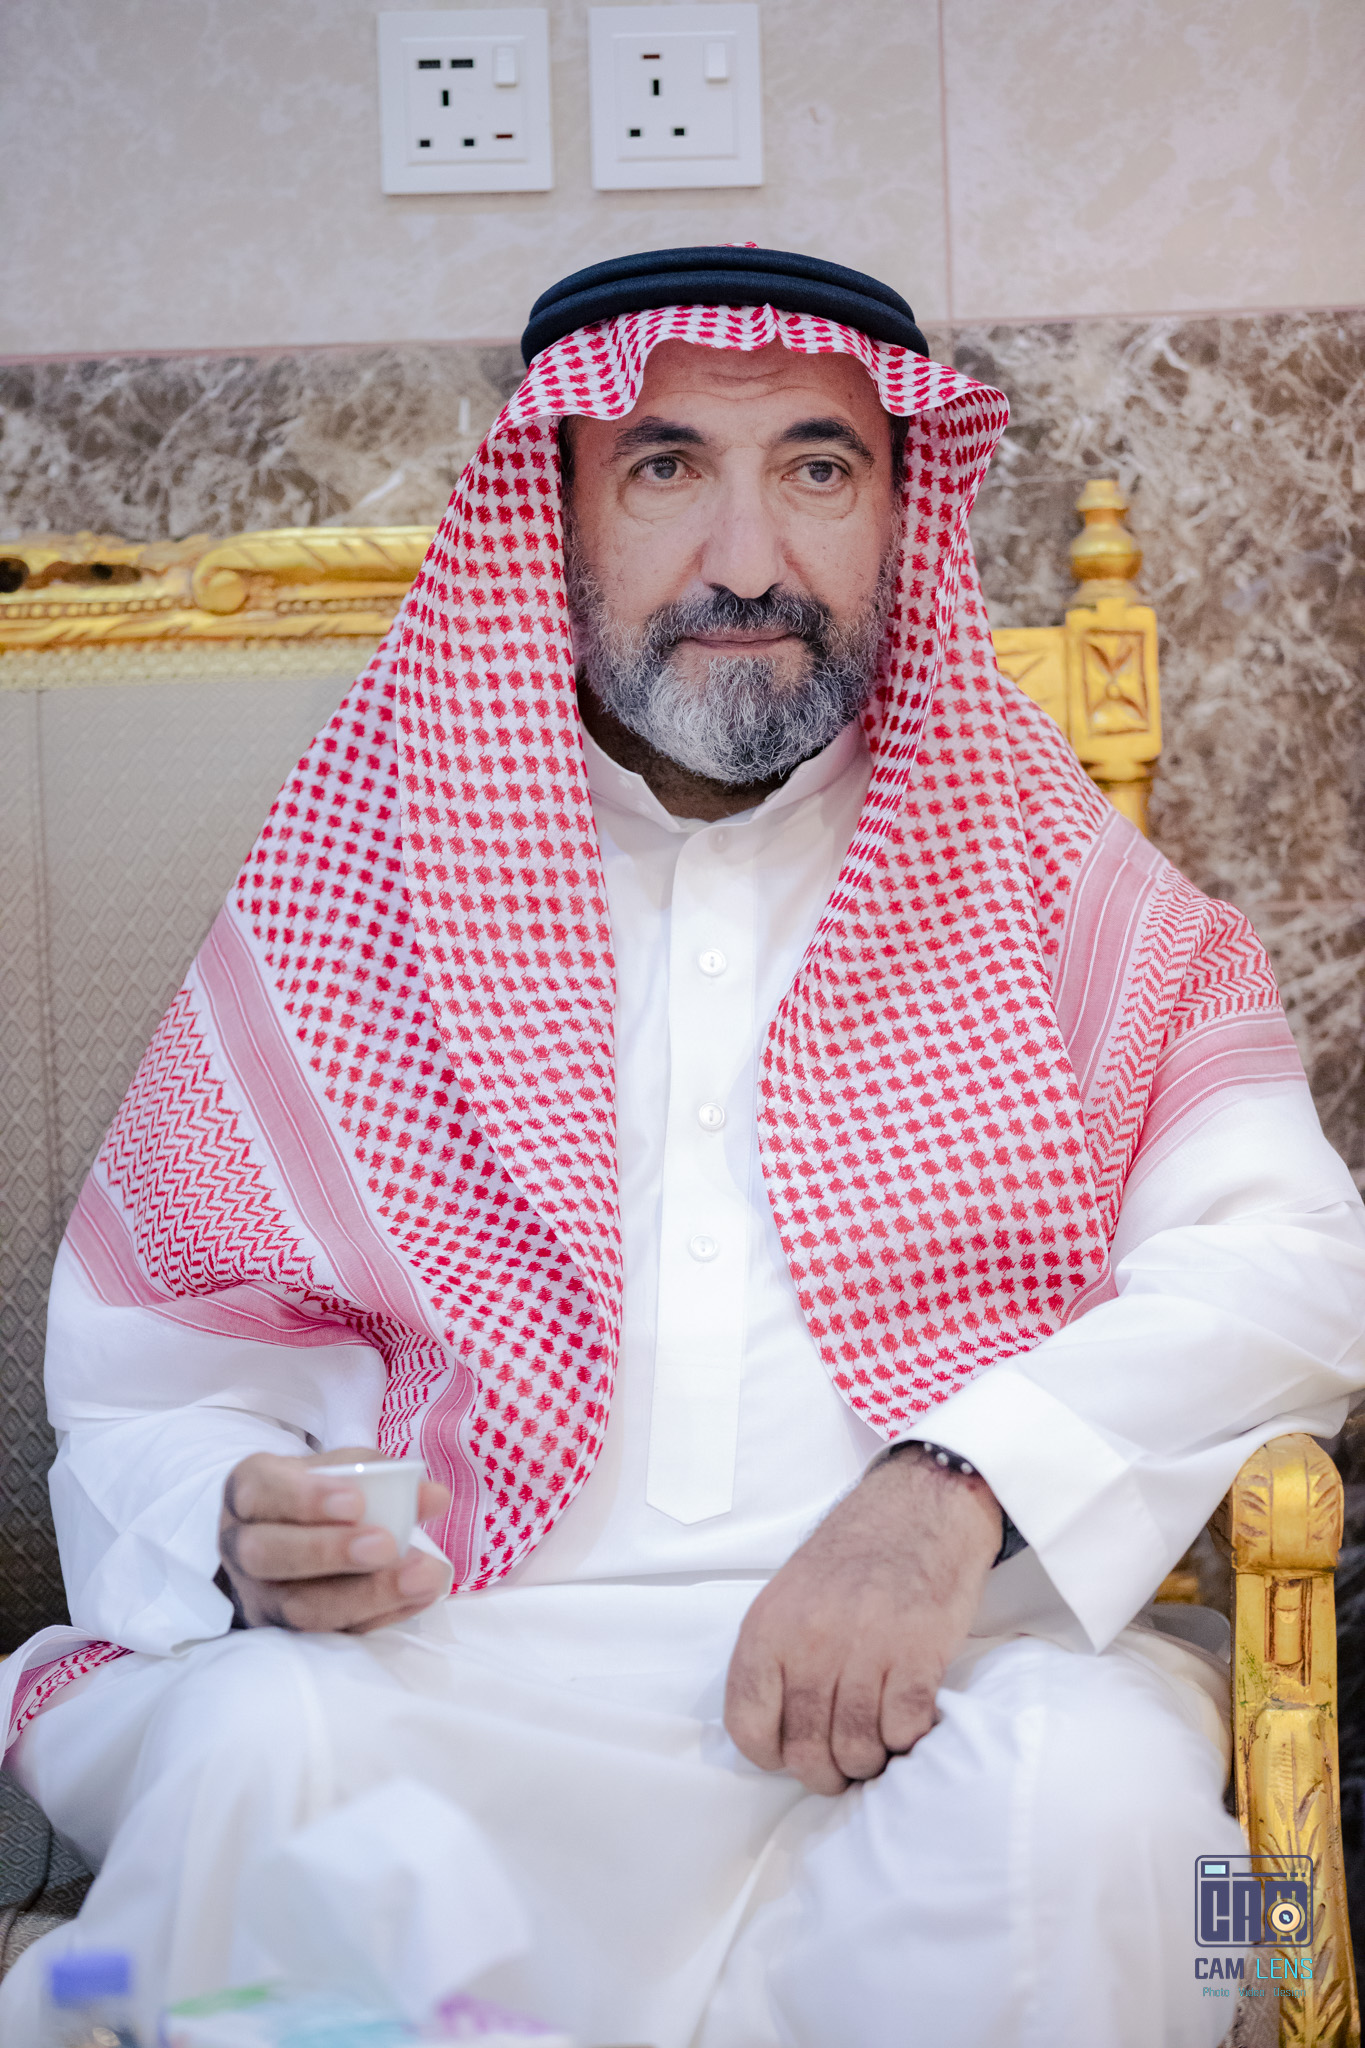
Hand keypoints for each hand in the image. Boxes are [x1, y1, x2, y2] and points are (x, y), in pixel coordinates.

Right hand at [217, 1444, 451, 1633]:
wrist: (288, 1535)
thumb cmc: (316, 1494)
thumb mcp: (339, 1472)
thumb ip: (383, 1477)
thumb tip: (434, 1497)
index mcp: (249, 1492)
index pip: (261, 1493)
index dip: (305, 1499)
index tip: (357, 1501)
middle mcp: (241, 1546)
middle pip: (267, 1555)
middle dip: (330, 1551)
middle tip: (387, 1544)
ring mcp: (261, 1596)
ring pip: (298, 1608)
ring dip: (366, 1595)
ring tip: (422, 1577)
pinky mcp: (288, 1632)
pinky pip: (330, 1634)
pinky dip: (380, 1617)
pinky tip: (418, 1598)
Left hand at [723, 1452, 1001, 1793]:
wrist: (919, 1509)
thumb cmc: (852, 1558)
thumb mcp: (788, 1597)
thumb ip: (774, 1660)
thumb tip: (775, 1735)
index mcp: (767, 1628)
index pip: (747, 1726)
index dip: (771, 1754)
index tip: (791, 1751)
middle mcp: (810, 1641)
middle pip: (806, 1751)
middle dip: (825, 1772)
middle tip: (843, 1764)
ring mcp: (865, 1648)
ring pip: (856, 1749)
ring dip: (868, 1761)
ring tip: (876, 1743)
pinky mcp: (918, 1654)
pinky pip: (904, 1730)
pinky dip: (907, 1738)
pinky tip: (908, 1719)